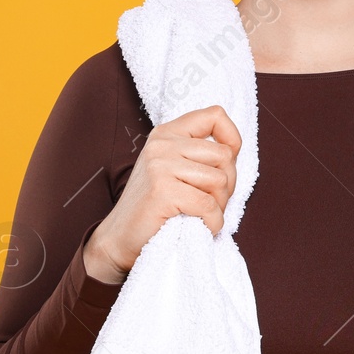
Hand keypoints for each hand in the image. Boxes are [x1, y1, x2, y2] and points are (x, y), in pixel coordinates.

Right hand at [83, 106, 241, 284]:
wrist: (119, 238)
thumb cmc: (156, 206)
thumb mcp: (174, 168)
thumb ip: (199, 154)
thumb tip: (235, 149)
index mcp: (167, 133)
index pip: (215, 115)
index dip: (232, 138)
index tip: (226, 163)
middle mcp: (162, 144)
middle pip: (224, 155)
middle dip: (227, 184)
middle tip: (210, 202)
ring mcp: (160, 165)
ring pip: (220, 180)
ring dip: (219, 205)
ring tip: (201, 214)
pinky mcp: (162, 190)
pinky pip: (208, 205)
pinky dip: (212, 222)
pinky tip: (200, 226)